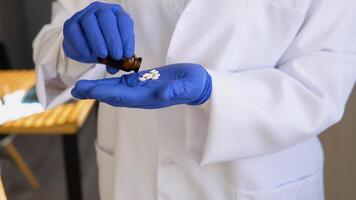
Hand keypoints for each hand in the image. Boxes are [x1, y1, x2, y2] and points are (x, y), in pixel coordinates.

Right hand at [62, 1, 134, 73]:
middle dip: (113, 38)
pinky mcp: (70, 23)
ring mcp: (84, 14)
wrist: (86, 47)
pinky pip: (74, 30)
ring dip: (97, 41)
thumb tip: (114, 69)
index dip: (126, 38)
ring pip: (89, 22)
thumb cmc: (105, 46)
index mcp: (116, 14)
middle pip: (106, 17)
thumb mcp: (114, 52)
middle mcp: (100, 10)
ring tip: (103, 56)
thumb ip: (117, 59)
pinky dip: (82, 44)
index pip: (123, 21)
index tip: (128, 54)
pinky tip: (88, 54)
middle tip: (117, 56)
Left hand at [71, 63, 211, 108]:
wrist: (198, 86)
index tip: (88, 91)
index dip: (105, 93)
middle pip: (114, 95)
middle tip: (75, 90)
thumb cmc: (193, 86)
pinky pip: (122, 84)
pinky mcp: (143, 83)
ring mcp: (141, 90)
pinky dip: (109, 83)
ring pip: (116, 90)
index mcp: (150, 97)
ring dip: (98, 89)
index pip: (123, 96)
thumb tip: (163, 93)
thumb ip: (176, 91)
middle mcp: (142, 96)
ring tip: (81, 86)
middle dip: (95, 93)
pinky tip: (99, 79)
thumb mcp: (188, 86)